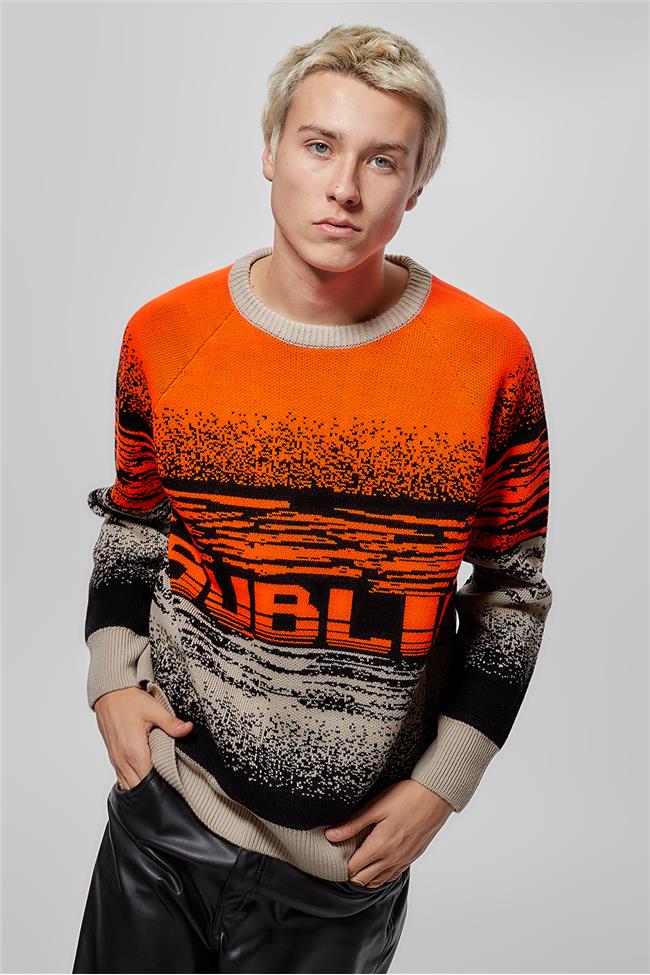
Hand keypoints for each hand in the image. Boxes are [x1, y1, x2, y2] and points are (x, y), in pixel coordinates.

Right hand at [93, 686, 193, 789]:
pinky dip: (133, 780)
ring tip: (159, 779)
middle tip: (170, 781)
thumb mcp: (154, 709)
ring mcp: (116, 760)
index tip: (176, 780)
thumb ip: (171, 723)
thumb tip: (188, 729)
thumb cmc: (129, 700)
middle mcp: (122, 760)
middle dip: (154, 787)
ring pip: (129, 785)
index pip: (149, 781)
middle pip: (139, 787)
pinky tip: (144, 774)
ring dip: (143, 785)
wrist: (109, 693)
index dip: (163, 783)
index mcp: (134, 751)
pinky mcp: (113, 757)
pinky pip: (122, 778)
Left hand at [323, 780, 454, 886]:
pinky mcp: (412, 857)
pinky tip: (377, 862)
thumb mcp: (376, 806)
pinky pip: (392, 875)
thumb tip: (330, 835)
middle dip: (350, 872)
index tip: (334, 854)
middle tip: (343, 857)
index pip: (353, 869)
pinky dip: (381, 874)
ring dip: (365, 875)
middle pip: (363, 879)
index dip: (340, 864)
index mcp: (380, 846)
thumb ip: (353, 824)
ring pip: (378, 881)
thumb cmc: (407, 796)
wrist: (436, 795)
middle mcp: (392, 858)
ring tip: (358, 860)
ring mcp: (403, 860)